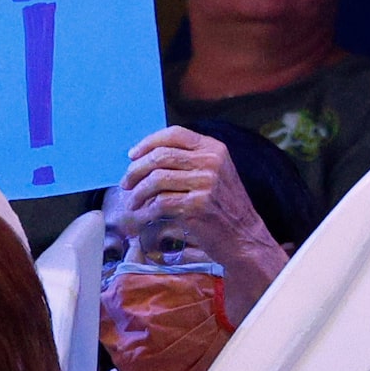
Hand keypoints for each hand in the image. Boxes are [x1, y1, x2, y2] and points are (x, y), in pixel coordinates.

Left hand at [117, 126, 290, 315]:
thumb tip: (146, 156)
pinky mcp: (197, 206)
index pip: (175, 134)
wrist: (243, 236)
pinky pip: (160, 202)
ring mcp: (205, 183)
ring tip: (132, 202)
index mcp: (214, 149)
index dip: (148, 142)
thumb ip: (189, 160)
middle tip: (125, 183)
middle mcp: (211, 162)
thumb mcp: (215, 173)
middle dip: (135, 170)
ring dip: (137, 192)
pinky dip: (146, 209)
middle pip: (160, 156)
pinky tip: (143, 215)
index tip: (132, 155)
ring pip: (156, 179)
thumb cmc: (223, 206)